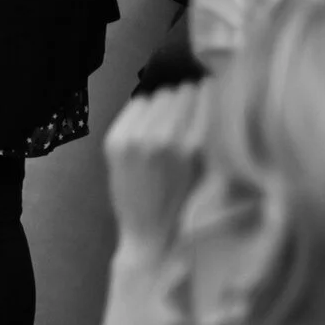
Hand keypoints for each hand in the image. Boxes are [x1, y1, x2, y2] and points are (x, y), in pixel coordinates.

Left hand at [105, 83, 208, 262]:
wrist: (150, 235)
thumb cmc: (187, 204)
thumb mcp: (209, 170)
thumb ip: (208, 133)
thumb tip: (207, 89)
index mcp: (193, 147)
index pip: (203, 95)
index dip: (207, 92)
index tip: (209, 91)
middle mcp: (163, 138)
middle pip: (179, 92)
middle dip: (185, 99)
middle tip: (188, 113)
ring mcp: (135, 138)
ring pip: (156, 96)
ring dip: (164, 105)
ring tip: (168, 123)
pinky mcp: (115, 141)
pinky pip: (135, 106)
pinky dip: (143, 112)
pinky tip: (149, 127)